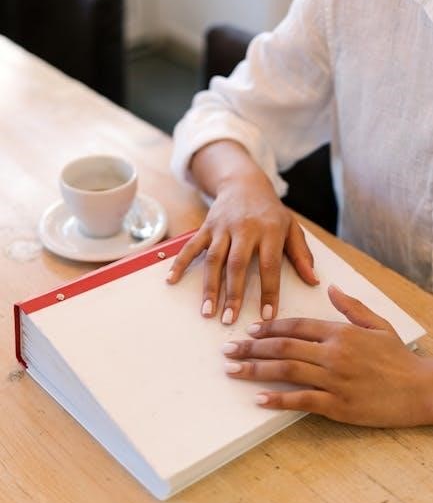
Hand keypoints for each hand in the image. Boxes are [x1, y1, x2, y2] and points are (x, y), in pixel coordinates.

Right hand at [167, 172, 317, 323]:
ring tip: (207, 311)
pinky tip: (172, 280)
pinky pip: (192, 246)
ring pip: (214, 259)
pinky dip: (180, 263)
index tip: (266, 316)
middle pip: (237, 265)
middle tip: (229, 319)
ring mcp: (223, 227)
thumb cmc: (271, 211)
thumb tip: (313, 281)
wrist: (244, 182)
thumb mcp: (292, 227)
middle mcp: (245, 228)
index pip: (270, 265)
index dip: (268, 291)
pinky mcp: (206, 226)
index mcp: (270, 230)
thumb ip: (302, 254)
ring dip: (209, 286)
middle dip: (232, 294)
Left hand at [222, 285, 432, 426]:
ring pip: (287, 371)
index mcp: (340, 332)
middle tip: (227, 349)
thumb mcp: (378, 325)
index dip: (269, 327)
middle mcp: (333, 353)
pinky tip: (259, 398)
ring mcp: (335, 379)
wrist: (422, 390)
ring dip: (255, 370)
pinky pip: (302, 400)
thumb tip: (330, 288)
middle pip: (283, 346)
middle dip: (252, 348)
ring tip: (232, 370)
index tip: (250, 331)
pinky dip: (278, 399)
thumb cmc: (399, 358)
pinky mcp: (338, 405)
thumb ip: (351, 306)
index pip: (296, 325)